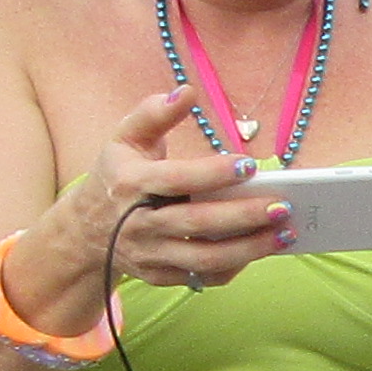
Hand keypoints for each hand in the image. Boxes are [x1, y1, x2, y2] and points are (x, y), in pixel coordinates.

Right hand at [72, 84, 283, 290]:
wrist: (85, 228)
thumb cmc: (117, 175)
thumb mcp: (125, 139)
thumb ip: (154, 114)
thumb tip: (187, 92)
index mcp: (130, 184)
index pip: (176, 180)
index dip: (213, 174)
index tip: (249, 166)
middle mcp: (139, 224)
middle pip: (196, 224)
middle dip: (243, 217)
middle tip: (283, 206)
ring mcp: (149, 254)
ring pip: (204, 258)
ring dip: (248, 249)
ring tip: (286, 234)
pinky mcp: (159, 276)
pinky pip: (202, 278)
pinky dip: (233, 268)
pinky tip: (260, 251)